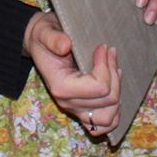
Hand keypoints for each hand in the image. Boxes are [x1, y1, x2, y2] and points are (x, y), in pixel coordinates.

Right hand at [24, 11, 121, 135]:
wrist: (39, 43)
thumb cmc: (44, 36)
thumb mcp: (45, 31)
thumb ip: (53, 38)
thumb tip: (65, 45)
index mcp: (60, 86)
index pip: (98, 87)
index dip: (106, 67)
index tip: (103, 47)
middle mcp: (67, 103)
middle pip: (108, 100)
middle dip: (114, 74)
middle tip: (109, 52)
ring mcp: (75, 109)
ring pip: (110, 116)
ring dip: (117, 92)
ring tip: (114, 70)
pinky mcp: (81, 111)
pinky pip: (104, 124)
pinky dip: (115, 112)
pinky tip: (114, 91)